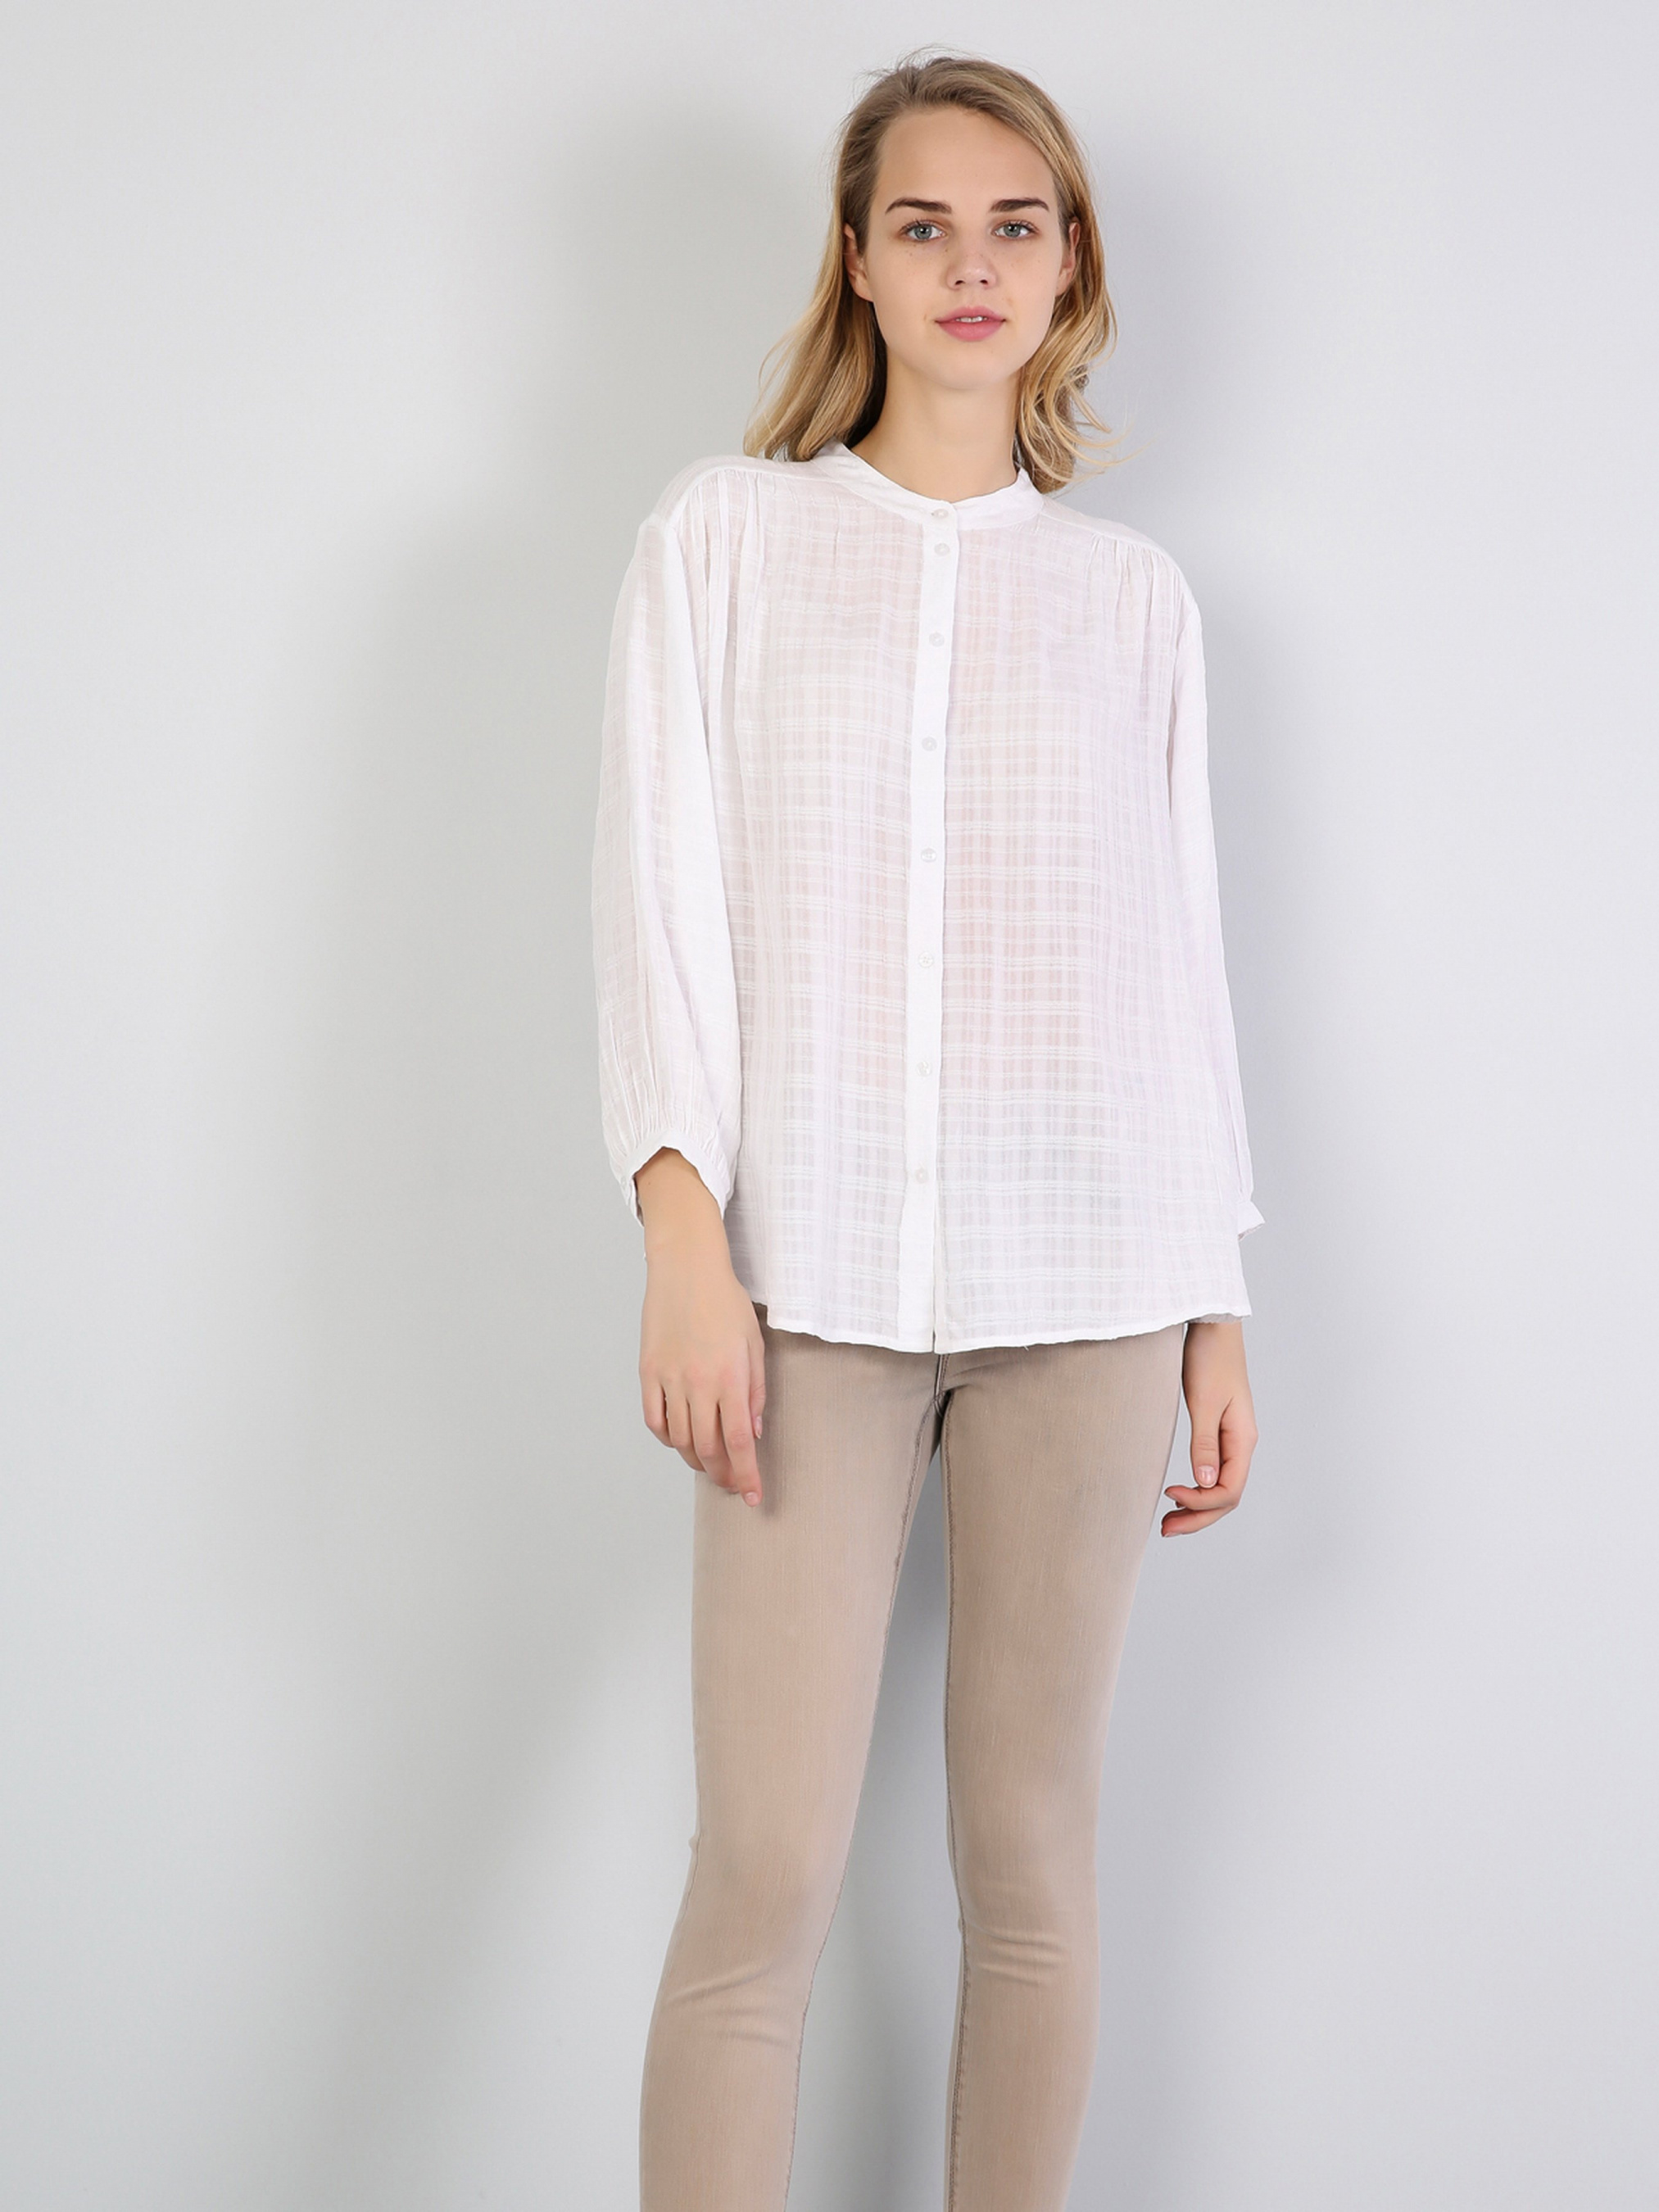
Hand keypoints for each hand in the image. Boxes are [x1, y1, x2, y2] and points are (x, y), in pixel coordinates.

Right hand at [635, 1149, 766, 1506]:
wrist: (686, 1268)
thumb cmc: (725, 1302)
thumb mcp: (755, 1344)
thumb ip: (756, 1391)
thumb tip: (752, 1433)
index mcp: (730, 1376)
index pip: (738, 1442)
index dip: (746, 1474)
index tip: (753, 1494)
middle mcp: (698, 1383)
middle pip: (708, 1448)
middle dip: (723, 1475)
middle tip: (734, 1485)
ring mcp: (669, 1379)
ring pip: (681, 1440)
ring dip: (697, 1461)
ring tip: (711, 1465)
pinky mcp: (648, 1372)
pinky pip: (655, 1421)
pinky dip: (669, 1439)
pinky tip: (682, 1440)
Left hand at [1162, 1319, 1256, 1536]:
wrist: (1212, 1327)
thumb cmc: (1209, 1358)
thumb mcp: (1204, 1402)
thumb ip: (1204, 1444)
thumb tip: (1204, 1483)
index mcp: (1243, 1439)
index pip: (1229, 1490)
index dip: (1201, 1503)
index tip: (1169, 1497)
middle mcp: (1242, 1444)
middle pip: (1227, 1496)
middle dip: (1198, 1516)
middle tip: (1164, 1530)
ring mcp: (1232, 1439)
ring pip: (1221, 1487)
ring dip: (1198, 1507)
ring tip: (1168, 1521)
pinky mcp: (1220, 1431)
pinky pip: (1215, 1473)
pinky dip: (1198, 1489)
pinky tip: (1180, 1493)